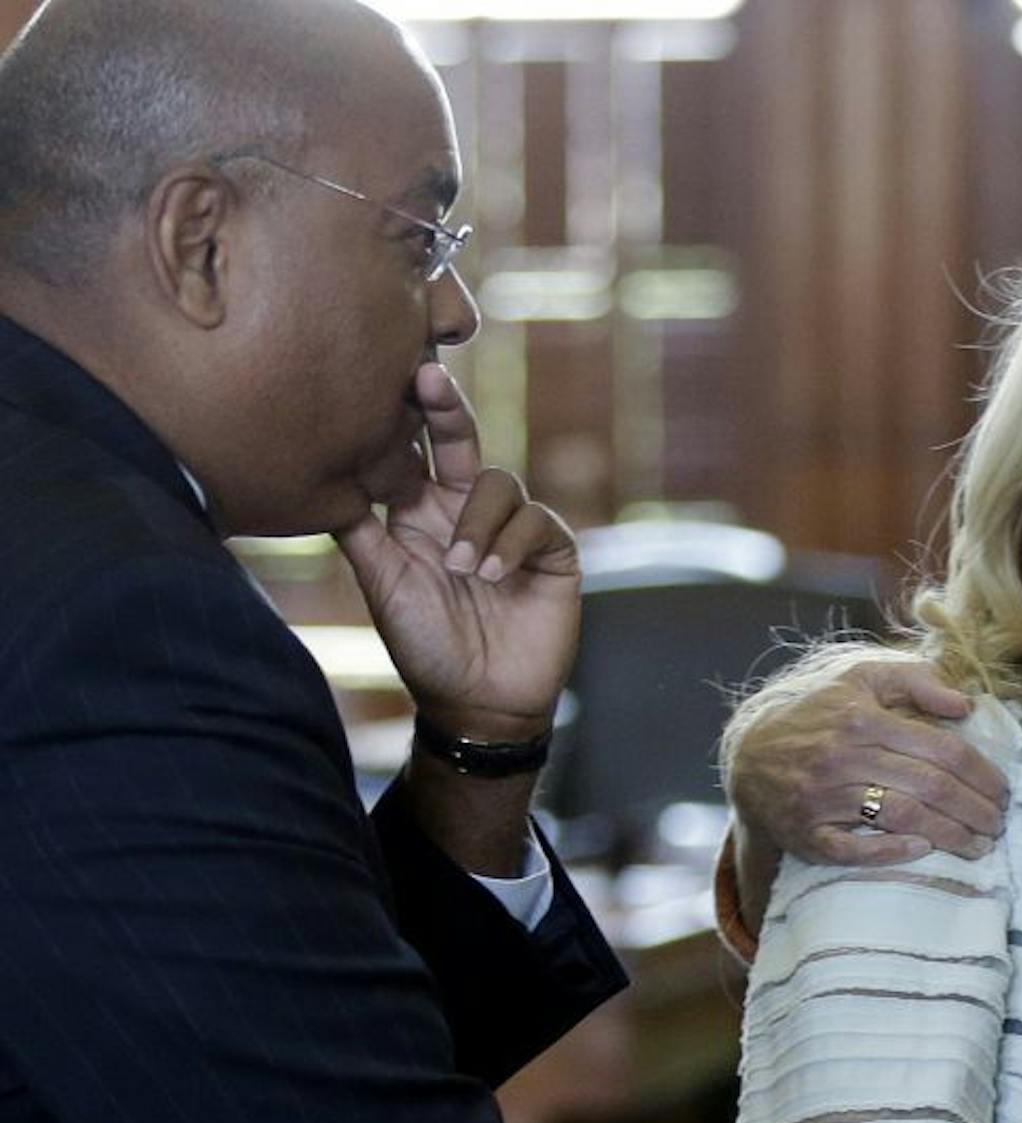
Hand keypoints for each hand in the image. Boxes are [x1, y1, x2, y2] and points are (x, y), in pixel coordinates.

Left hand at [334, 363, 579, 741]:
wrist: (478, 703)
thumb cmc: (425, 646)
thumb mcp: (381, 584)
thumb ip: (358, 530)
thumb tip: (323, 475)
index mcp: (421, 512)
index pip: (414, 450)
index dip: (404, 414)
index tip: (388, 374)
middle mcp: (466, 511)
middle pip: (460, 441)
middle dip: (446, 408)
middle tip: (428, 377)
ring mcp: (512, 529)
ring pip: (498, 484)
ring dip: (478, 523)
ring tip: (463, 568)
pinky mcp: (552, 551)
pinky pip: (536, 521)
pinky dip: (512, 543)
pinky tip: (494, 574)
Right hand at [728, 657, 1006, 866]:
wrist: (748, 751)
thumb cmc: (817, 711)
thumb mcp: (860, 678)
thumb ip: (915, 679)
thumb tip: (965, 705)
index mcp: (862, 718)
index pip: (942, 750)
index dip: (982, 775)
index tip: (1003, 792)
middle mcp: (843, 757)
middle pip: (930, 787)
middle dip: (975, 810)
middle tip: (998, 824)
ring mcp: (823, 799)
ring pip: (902, 818)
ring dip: (950, 836)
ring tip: (979, 845)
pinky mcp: (807, 834)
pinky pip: (854, 850)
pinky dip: (892, 852)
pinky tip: (924, 851)